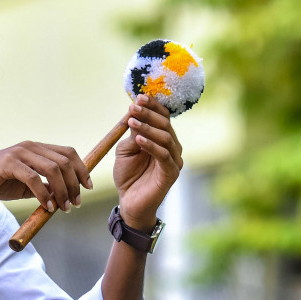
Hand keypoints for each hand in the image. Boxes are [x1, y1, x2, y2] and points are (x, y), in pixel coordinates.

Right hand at [0, 142, 92, 212]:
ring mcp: (20, 153)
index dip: (81, 169)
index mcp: (36, 148)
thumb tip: (63, 197)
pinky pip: (33, 179)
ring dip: (62, 191)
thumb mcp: (25, 184)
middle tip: (75, 203)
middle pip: (64, 161)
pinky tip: (47, 206)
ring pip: (53, 169)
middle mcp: (30, 147)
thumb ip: (44, 186)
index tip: (87, 187)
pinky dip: (44, 194)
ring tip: (64, 207)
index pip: (68, 153)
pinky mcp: (9, 164)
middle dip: (74, 184)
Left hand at [113, 96, 183, 227]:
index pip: (162, 117)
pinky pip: (163, 155)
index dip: (152, 106)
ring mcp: (174, 160)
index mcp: (162, 139)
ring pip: (165, 137)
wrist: (130, 202)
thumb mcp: (126, 150)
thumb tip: (134, 114)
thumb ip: (132, 134)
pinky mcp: (171, 173)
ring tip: (131, 122)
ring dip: (147, 127)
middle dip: (148, 113)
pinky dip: (151, 145)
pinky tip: (138, 139)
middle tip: (133, 107)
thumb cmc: (128, 175)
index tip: (138, 97)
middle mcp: (172, 147)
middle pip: (165, 124)